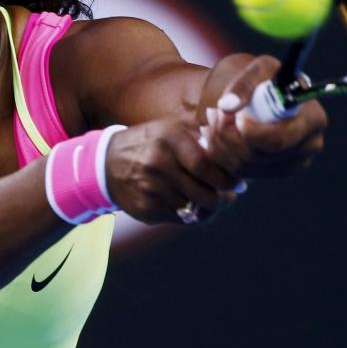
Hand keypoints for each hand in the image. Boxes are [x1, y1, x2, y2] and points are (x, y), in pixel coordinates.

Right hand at [104, 118, 242, 224]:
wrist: (107, 163)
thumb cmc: (149, 143)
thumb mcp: (170, 128)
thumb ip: (200, 133)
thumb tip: (232, 141)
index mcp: (167, 138)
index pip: (205, 165)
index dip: (226, 178)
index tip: (239, 182)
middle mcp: (157, 163)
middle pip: (203, 192)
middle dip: (223, 198)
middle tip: (232, 195)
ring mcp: (150, 188)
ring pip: (194, 208)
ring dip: (210, 208)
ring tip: (217, 201)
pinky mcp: (145, 209)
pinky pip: (179, 218)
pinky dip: (192, 215)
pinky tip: (195, 206)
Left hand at [199, 54, 326, 178]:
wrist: (261, 94)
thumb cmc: (264, 79)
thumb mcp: (257, 68)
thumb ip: (243, 83)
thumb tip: (228, 105)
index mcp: (312, 118)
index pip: (279, 140)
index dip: (250, 133)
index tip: (233, 117)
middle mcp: (309, 145)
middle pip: (259, 156)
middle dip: (228, 137)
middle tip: (214, 115)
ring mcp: (292, 163)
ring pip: (245, 166)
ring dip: (220, 144)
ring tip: (213, 120)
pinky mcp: (274, 172)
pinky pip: (241, 173)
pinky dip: (222, 155)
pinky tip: (218, 134)